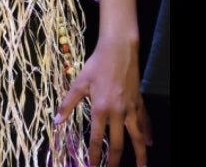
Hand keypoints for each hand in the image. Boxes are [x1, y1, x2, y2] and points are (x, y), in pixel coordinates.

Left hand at [54, 43, 149, 166]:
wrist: (119, 50)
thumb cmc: (96, 65)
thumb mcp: (79, 83)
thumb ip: (67, 104)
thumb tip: (56, 121)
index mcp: (101, 109)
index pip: (97, 139)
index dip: (94, 156)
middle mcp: (118, 113)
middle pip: (119, 144)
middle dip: (116, 162)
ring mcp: (131, 108)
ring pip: (137, 137)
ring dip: (140, 154)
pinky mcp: (139, 102)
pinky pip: (145, 121)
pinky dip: (148, 133)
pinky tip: (150, 142)